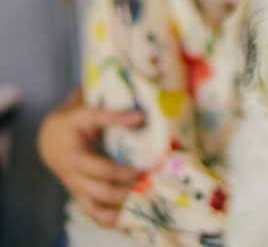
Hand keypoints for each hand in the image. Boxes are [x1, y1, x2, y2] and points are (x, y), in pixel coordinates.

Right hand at [37, 89, 144, 226]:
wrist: (50, 138)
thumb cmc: (73, 124)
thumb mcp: (87, 114)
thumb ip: (113, 115)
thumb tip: (141, 116)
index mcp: (75, 157)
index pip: (103, 169)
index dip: (125, 173)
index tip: (146, 170)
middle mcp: (74, 177)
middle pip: (103, 192)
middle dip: (128, 190)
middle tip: (150, 183)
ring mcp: (77, 189)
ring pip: (97, 209)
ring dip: (121, 207)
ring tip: (144, 198)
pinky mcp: (81, 196)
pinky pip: (94, 214)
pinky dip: (111, 218)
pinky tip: (129, 214)